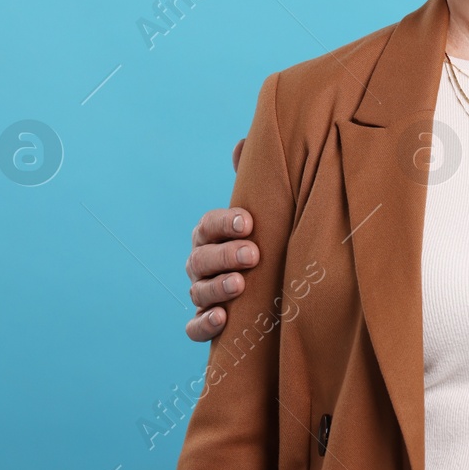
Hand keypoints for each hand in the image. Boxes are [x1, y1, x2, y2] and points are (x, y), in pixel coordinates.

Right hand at [182, 138, 253, 341]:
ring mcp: (202, 293)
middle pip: (201, 258)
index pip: (208, 224)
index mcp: (211, 234)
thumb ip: (254, 181)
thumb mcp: (264, 211)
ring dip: (217, 287)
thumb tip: (243, 142)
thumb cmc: (265, 239)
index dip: (225, 222)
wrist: (274, 284)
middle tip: (253, 255)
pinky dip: (204, 324)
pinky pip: (195, 327)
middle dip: (225, 255)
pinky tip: (222, 318)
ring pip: (198, 291)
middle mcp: (201, 263)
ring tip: (240, 285)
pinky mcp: (207, 323)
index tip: (248, 221)